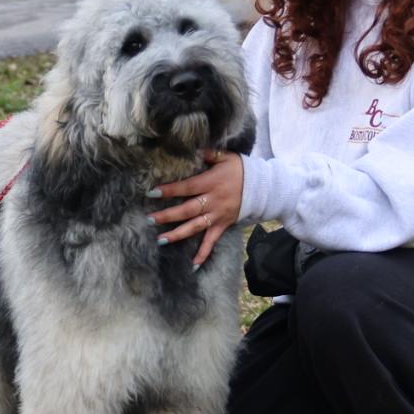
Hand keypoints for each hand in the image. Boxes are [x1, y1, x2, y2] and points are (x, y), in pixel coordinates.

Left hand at [147, 149, 243, 268]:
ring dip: (177, 234)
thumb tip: (190, 148)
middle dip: (168, 215)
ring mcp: (218, 215)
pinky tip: (193, 265)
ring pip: (195, 227)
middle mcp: (213, 201)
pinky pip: (212, 241)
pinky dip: (203, 253)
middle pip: (187, 210)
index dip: (170, 190)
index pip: (187, 187)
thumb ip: (207, 154)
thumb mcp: (226, 157)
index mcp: (211, 182)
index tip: (152, 193)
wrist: (263, 187)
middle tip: (150, 219)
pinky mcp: (223, 225)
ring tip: (160, 240)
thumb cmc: (240, 169)